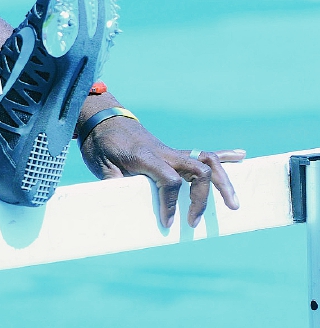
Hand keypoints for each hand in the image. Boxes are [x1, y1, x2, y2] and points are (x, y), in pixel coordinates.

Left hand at [80, 113, 244, 228]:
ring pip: (207, 160)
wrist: (103, 119)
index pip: (170, 180)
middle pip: (198, 170)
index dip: (171, 204)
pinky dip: (224, 155)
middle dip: (203, 197)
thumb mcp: (100, 165)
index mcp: (145, 156)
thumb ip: (115, 183)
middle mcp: (164, 152)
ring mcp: (172, 151)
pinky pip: (203, 151)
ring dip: (224, 181)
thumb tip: (125, 204)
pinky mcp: (174, 152)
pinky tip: (242, 156)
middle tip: (194, 221)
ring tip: (233, 204)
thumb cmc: (100, 143)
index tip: (167, 223)